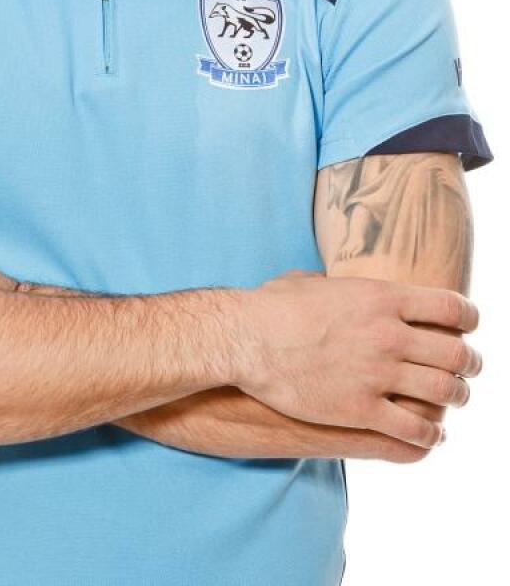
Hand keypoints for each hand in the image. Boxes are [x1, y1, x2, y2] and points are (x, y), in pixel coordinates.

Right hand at [227, 268, 481, 448]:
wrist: (245, 340)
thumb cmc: (270, 307)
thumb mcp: (310, 282)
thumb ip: (336, 286)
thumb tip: (334, 287)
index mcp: (381, 298)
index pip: (451, 306)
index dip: (469, 317)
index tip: (469, 326)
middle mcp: (388, 335)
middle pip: (456, 352)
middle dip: (470, 363)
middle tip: (470, 368)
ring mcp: (377, 374)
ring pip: (443, 392)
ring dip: (456, 397)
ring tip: (455, 399)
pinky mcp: (361, 411)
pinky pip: (414, 429)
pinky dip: (431, 434)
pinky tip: (431, 434)